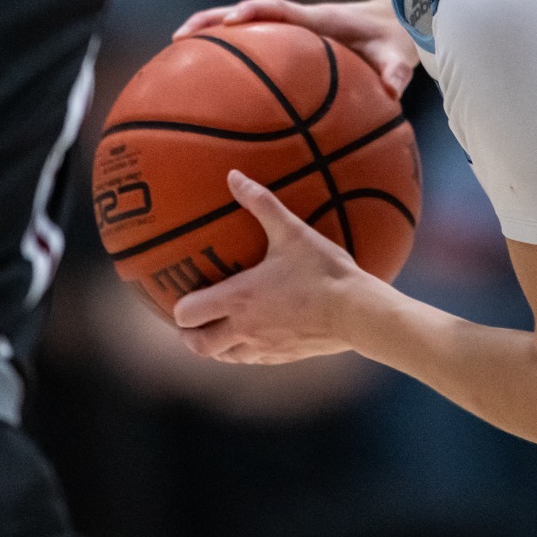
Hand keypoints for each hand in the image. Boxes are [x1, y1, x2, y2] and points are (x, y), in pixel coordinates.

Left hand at [171, 170, 374, 363]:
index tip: (179, 297)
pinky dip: (244, 352)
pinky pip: (252, 361)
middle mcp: (244, 328)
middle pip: (199, 345)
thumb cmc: (323, 270)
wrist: (358, 313)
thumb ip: (261, 202)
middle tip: (193, 321)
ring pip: (224, 358)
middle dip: (191, 335)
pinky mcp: (283, 358)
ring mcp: (263, 348)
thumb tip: (234, 175)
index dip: (178, 308)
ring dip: (216, 346)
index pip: (188, 314)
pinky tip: (256, 335)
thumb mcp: (292, 231)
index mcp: (238, 298)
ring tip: (219, 329)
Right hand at [176, 0, 415, 97]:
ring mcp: (290, 29)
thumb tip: (393, 92)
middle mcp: (298, 20)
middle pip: (247, 13)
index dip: (254, 11)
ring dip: (211, 31)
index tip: (232, 21)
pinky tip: (205, 75)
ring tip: (176, 49)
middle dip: (213, 20)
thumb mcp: (399, 56)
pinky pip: (253, 44)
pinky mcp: (288, 41)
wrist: (393, 22)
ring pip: (243, 27)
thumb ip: (397, 71)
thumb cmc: (393, 41)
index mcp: (319, 20)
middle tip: (180, 36)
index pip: (280, 9)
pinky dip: (227, 51)